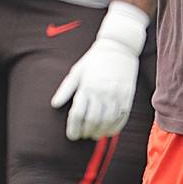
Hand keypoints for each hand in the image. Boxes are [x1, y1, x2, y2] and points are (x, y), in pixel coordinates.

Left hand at [50, 3, 147, 140]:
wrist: (119, 47)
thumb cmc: (94, 60)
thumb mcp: (77, 71)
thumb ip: (65, 89)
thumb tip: (55, 105)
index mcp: (87, 86)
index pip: (77, 114)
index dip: (73, 128)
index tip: (72, 135)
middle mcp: (102, 92)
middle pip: (92, 120)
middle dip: (86, 132)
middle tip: (82, 135)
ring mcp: (116, 95)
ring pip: (107, 122)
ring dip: (99, 132)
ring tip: (94, 135)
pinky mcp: (127, 96)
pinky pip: (121, 118)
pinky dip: (114, 128)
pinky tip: (108, 131)